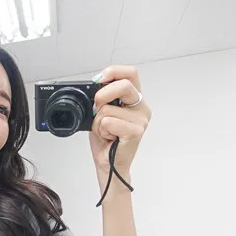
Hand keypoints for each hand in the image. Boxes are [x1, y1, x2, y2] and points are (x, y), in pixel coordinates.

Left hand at [89, 65, 151, 191]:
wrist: (107, 164)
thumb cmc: (105, 141)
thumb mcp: (101, 114)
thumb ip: (103, 99)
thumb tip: (95, 87)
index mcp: (134, 100)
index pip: (130, 73)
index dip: (113, 71)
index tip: (98, 79)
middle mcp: (141, 107)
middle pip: (124, 84)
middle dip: (102, 94)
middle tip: (95, 108)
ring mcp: (141, 119)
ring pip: (109, 108)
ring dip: (98, 122)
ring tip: (106, 132)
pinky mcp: (136, 131)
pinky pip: (109, 122)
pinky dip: (102, 130)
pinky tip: (109, 138)